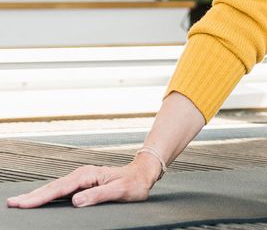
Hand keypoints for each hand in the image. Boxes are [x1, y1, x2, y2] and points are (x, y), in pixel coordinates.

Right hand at [5, 158, 159, 208]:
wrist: (142, 173)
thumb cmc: (134, 182)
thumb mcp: (120, 191)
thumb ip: (99, 195)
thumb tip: (77, 201)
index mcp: (88, 175)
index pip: (60, 189)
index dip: (41, 197)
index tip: (25, 203)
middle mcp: (82, 175)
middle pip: (52, 187)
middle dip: (31, 196)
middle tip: (13, 204)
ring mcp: (80, 178)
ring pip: (54, 188)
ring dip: (36, 195)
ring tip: (19, 202)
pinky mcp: (81, 183)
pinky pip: (60, 190)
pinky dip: (46, 194)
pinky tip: (38, 199)